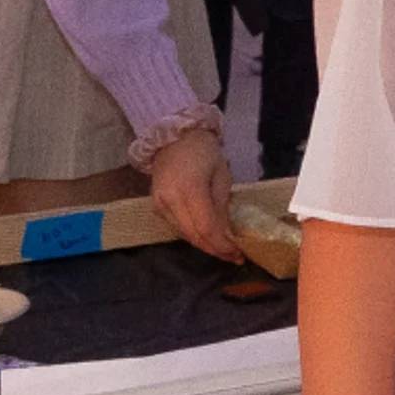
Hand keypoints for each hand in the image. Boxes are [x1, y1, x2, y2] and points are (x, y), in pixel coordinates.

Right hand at [146, 123, 241, 258]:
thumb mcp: (222, 176)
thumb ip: (222, 207)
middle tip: (234, 257)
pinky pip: (177, 227)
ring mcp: (159, 204)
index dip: (222, 245)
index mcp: (189, 189)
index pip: (206, 228)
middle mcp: (170, 200)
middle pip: (193, 236)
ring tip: (224, 250)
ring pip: (184, 234)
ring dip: (204, 244)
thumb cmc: (204, 152)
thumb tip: (227, 234)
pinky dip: (193, 234)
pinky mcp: (156, 206)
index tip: (238, 254)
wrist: (174, 137)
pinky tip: (207, 237)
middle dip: (215, 249)